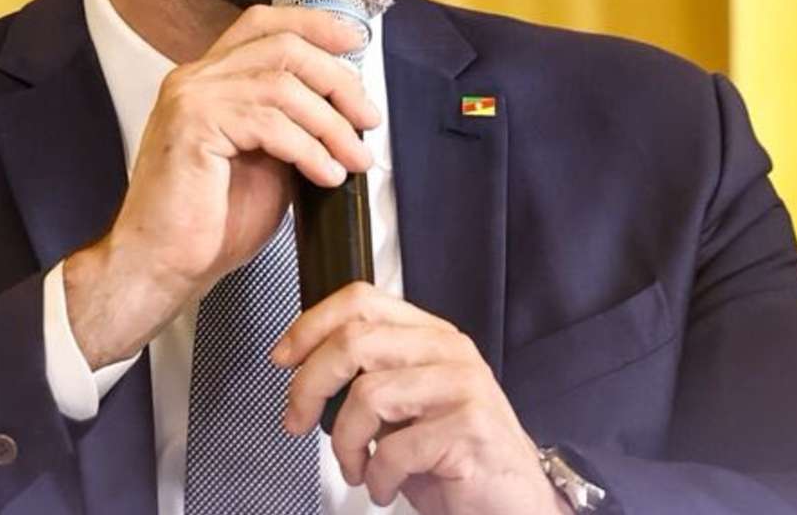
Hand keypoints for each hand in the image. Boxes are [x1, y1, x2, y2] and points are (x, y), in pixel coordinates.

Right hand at [64, 5, 380, 367]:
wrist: (160, 264)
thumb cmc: (206, 224)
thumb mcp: (265, 162)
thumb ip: (292, 127)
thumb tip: (344, 113)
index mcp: (209, 80)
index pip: (264, 26)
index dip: (314, 26)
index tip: (355, 44)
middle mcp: (195, 79)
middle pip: (282, 46)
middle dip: (338, 80)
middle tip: (367, 119)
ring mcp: (190, 98)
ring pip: (282, 85)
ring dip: (331, 124)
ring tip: (352, 159)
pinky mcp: (193, 125)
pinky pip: (269, 123)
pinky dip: (309, 149)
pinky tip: (325, 174)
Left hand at [273, 282, 567, 514]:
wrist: (512, 504)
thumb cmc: (455, 458)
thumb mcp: (407, 407)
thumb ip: (371, 376)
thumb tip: (307, 370)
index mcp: (431, 335)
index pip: (360, 301)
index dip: (310, 325)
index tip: (284, 357)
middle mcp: (450, 351)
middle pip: (353, 341)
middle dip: (308, 386)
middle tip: (296, 420)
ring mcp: (463, 386)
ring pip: (367, 395)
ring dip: (345, 444)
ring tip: (357, 466)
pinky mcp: (469, 428)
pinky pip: (393, 448)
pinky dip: (377, 477)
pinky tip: (386, 485)